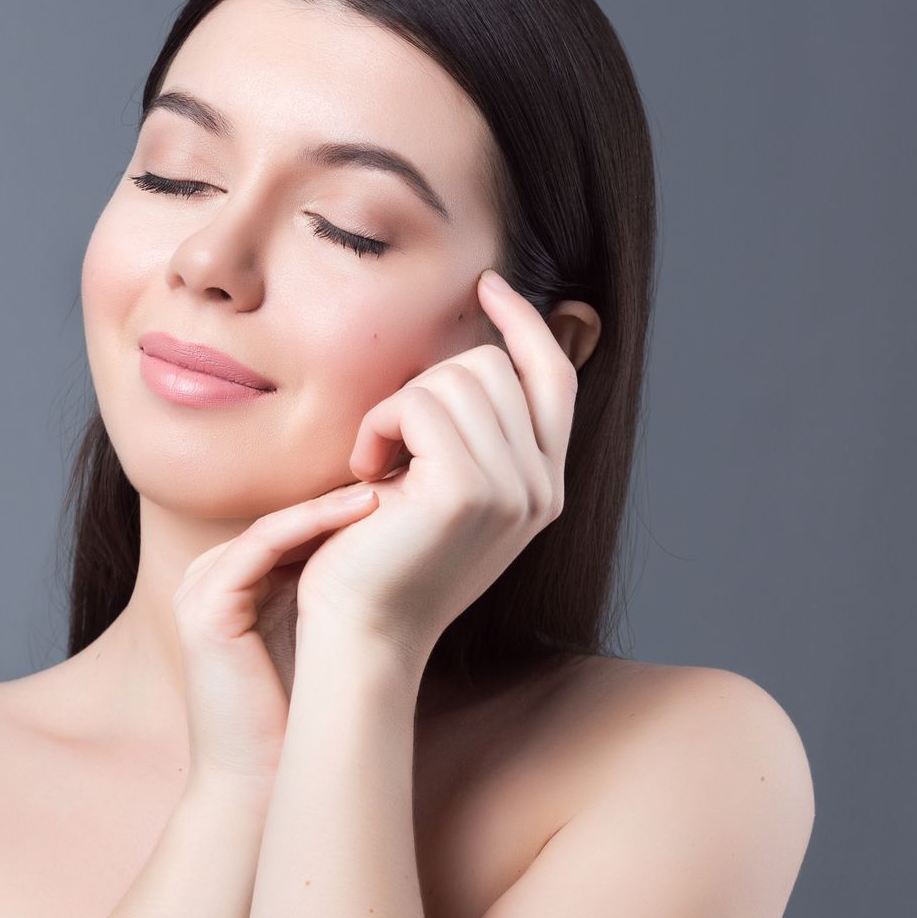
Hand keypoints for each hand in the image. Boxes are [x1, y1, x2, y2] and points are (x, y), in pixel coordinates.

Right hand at [172, 481, 384, 783]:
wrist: (260, 785)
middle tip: (405, 475)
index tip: (411, 490)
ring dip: (335, 505)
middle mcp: (210, 576)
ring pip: (275, 527)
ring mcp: (199, 589)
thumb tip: (406, 546)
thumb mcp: (322, 635)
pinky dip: (311, 525)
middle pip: (284, 519)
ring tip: (391, 486)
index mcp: (234, 579)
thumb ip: (338, 588)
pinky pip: (260, 547)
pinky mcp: (204, 608)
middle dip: (346, 498)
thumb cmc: (300, 717)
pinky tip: (363, 513)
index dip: (352, 506)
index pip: (295, 524)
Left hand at [295, 269, 578, 666]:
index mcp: (544, 486)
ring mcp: (512, 489)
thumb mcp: (440, 491)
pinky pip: (419, 404)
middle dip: (425, 386)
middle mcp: (541, 487)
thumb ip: (474, 437)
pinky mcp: (467, 491)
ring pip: (454, 378)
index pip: (556, 376)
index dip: (525, 323)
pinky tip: (365, 471)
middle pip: (493, 367)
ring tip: (375, 463)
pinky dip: (379, 424)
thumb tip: (477, 357)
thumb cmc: (380, 561)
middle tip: (386, 444)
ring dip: (397, 408)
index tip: (488, 284)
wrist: (360, 633)